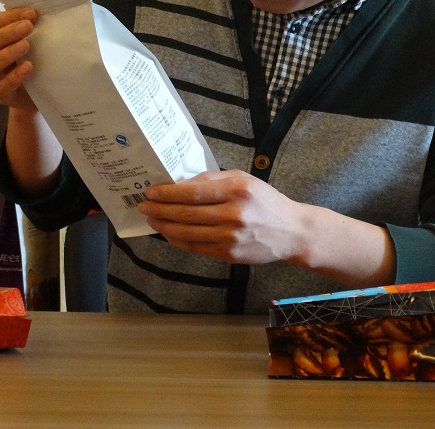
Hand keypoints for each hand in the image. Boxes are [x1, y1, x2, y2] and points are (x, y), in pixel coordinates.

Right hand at [0, 7, 39, 111]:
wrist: (30, 91)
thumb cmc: (20, 59)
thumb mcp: (18, 40)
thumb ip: (18, 26)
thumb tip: (30, 11)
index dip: (8, 18)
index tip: (31, 13)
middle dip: (5, 34)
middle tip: (28, 26)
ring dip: (5, 54)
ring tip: (26, 45)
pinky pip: (0, 87)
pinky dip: (14, 76)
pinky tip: (28, 66)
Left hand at [136, 170, 305, 265]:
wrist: (291, 232)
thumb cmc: (265, 202)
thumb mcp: (243, 180)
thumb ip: (212, 180)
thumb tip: (180, 184)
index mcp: (237, 190)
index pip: (193, 192)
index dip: (168, 193)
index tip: (151, 192)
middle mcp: (234, 214)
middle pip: (186, 213)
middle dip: (160, 210)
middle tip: (144, 206)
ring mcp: (231, 237)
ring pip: (187, 232)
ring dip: (164, 226)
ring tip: (152, 219)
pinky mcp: (229, 254)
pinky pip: (196, 247)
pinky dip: (178, 240)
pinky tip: (169, 233)